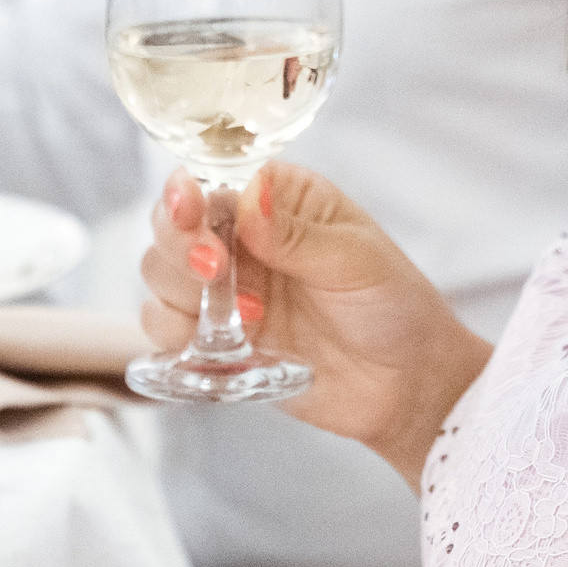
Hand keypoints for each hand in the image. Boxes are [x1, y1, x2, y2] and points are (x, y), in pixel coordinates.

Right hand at [143, 164, 490, 489]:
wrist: (408, 384)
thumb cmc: (394, 305)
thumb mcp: (355, 261)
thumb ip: (297, 235)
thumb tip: (253, 198)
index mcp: (277, 199)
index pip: (211, 182)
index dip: (187, 195)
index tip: (189, 212)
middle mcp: (242, 239)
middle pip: (169, 227)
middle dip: (178, 247)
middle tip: (214, 271)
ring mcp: (227, 291)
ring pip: (159, 278)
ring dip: (181, 296)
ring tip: (247, 318)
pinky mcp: (218, 341)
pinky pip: (166, 333)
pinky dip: (178, 339)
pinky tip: (227, 346)